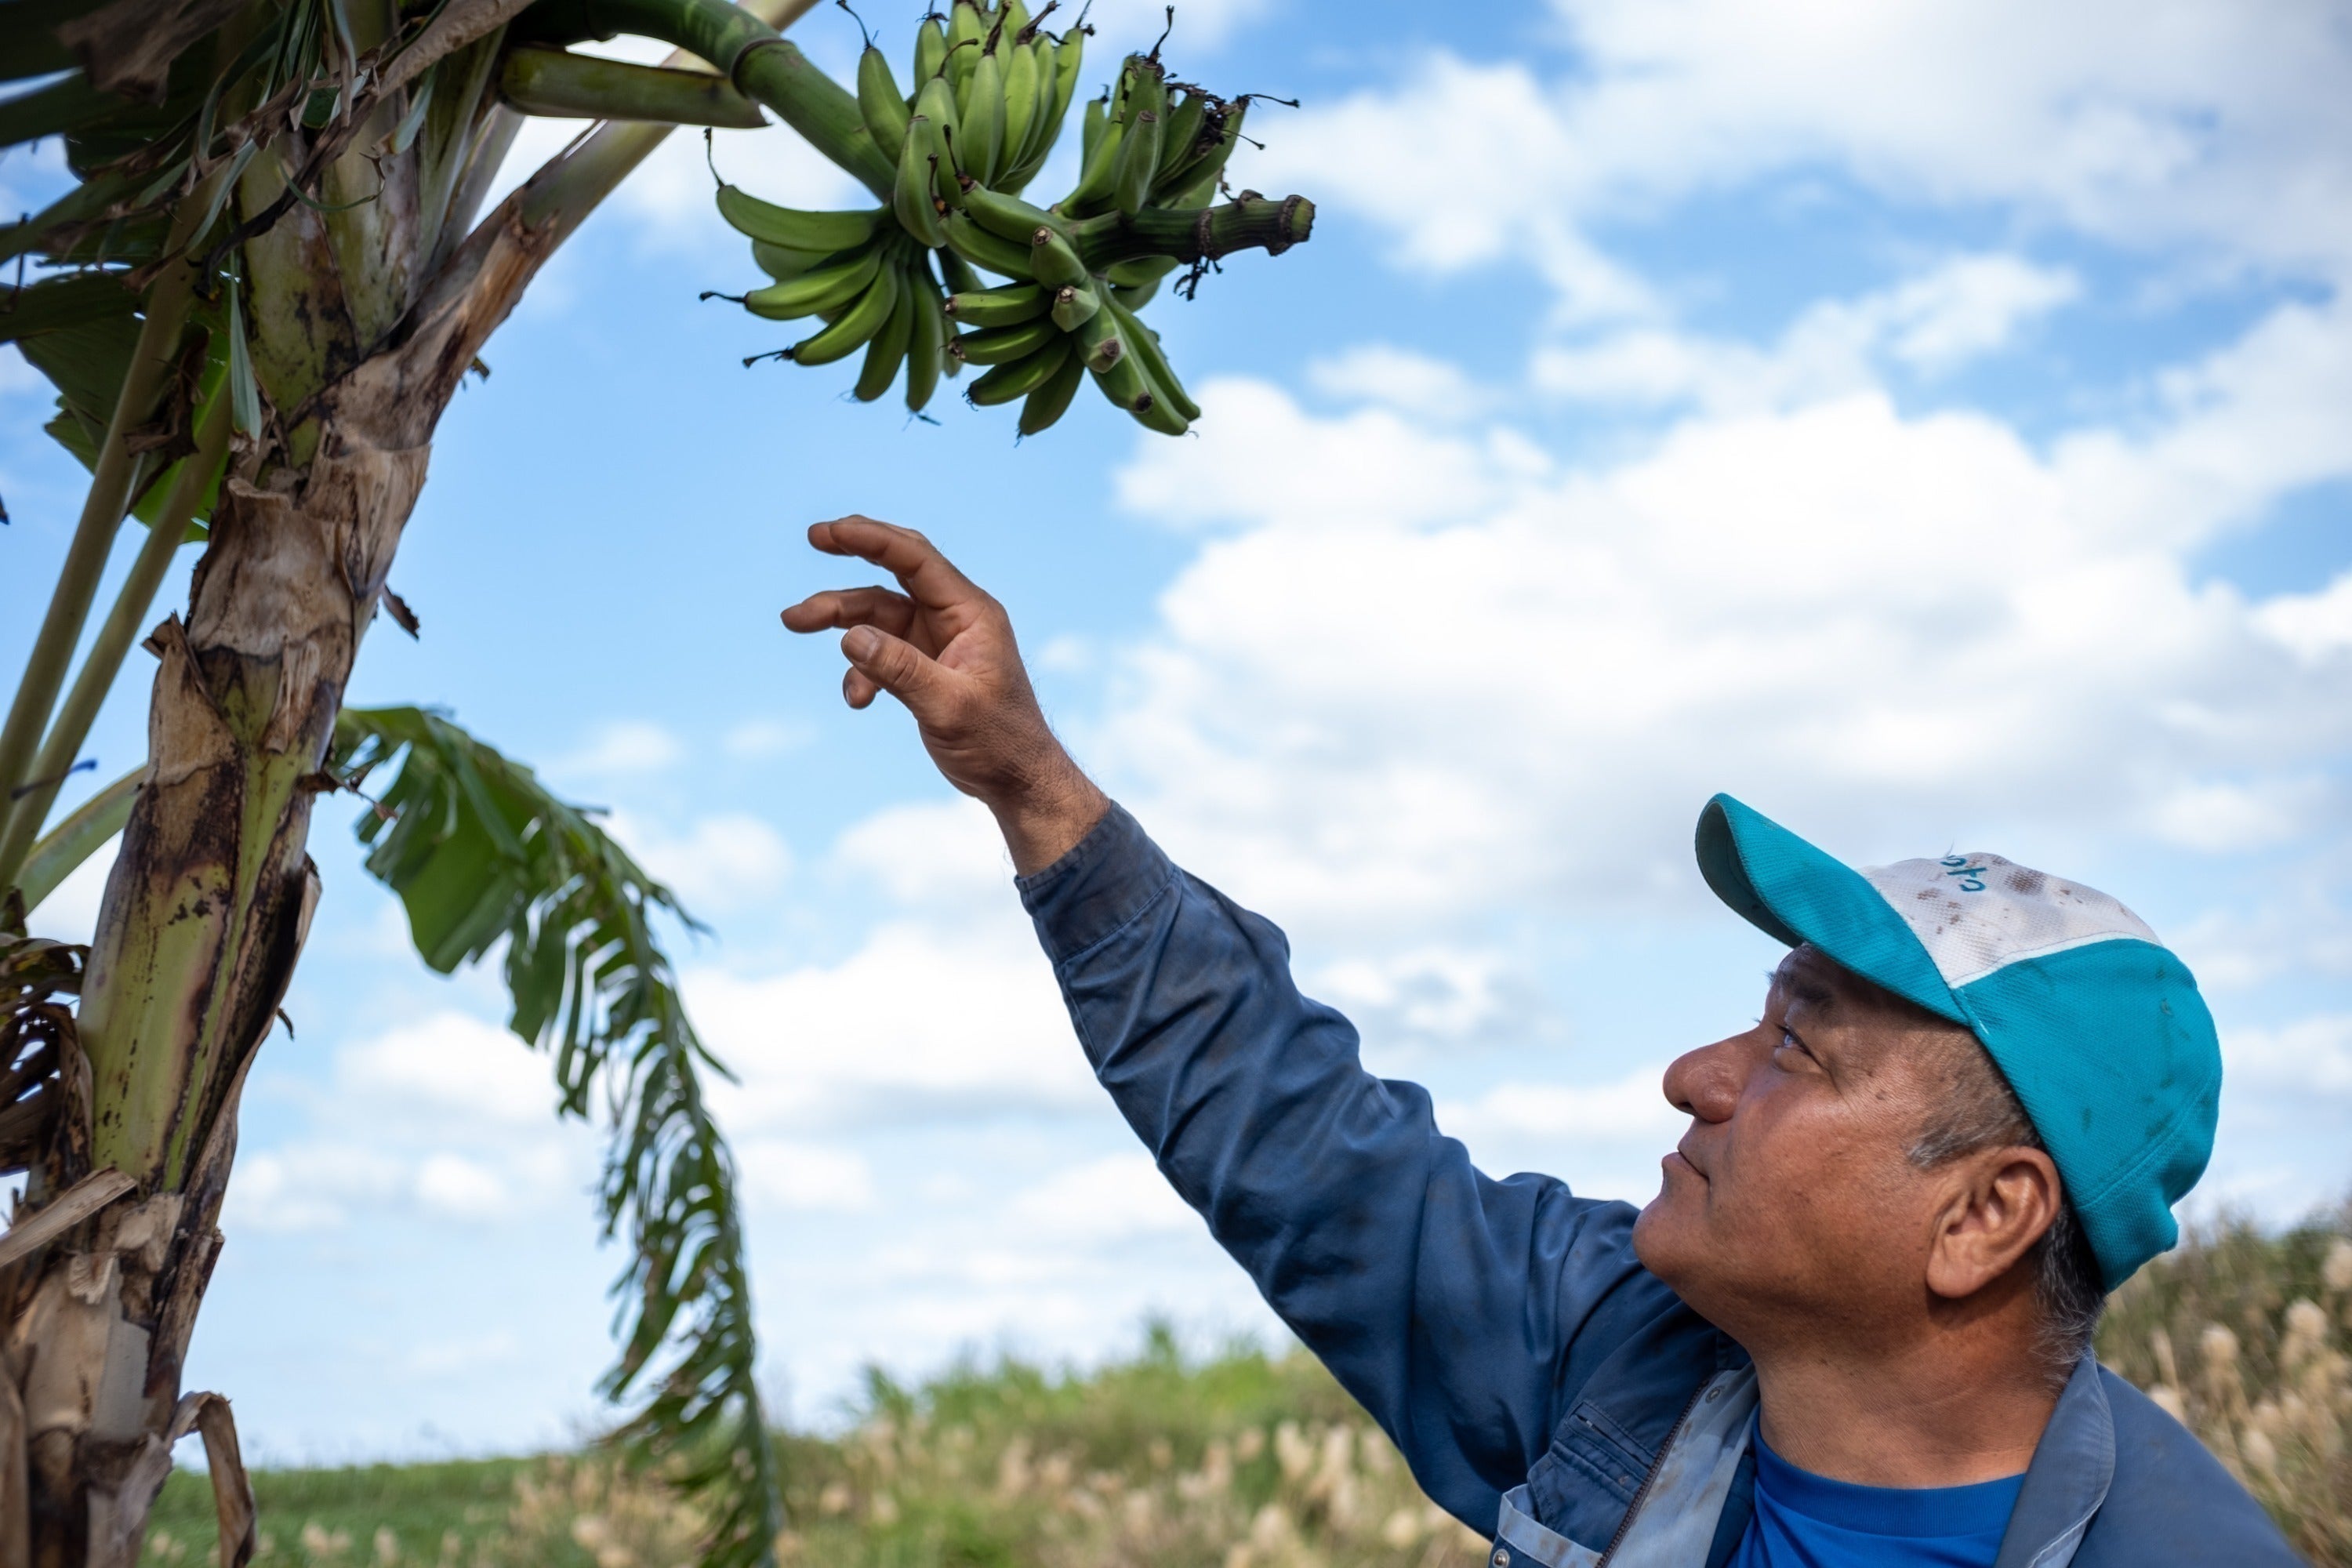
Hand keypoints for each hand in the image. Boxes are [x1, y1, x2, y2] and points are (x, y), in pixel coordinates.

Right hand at [781, 516, 1108, 874]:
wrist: (1017, 782)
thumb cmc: (999, 742)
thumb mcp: (948, 707)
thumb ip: (900, 670)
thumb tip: (849, 635)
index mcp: (971, 613)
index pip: (916, 559)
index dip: (871, 538)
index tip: (828, 533)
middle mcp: (954, 618)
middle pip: (894, 572)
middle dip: (853, 556)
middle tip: (813, 538)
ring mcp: (937, 642)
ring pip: (878, 615)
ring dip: (839, 619)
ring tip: (793, 620)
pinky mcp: (924, 669)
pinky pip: (880, 654)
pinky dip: (860, 671)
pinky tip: (856, 700)